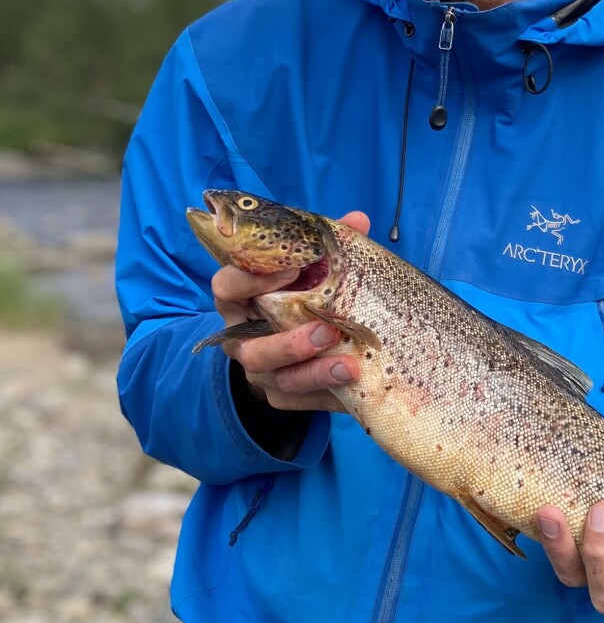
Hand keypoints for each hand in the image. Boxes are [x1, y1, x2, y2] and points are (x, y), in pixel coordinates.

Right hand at [211, 210, 369, 412]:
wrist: (286, 342)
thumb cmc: (295, 294)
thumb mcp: (306, 269)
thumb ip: (326, 246)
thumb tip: (358, 219)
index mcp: (240, 300)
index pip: (225, 287)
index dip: (251, 280)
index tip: (291, 268)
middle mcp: (243, 339)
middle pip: (251, 349)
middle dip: (289, 344)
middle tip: (325, 330)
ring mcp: (260, 372)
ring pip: (278, 381)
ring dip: (315, 374)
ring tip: (350, 366)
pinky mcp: (280, 396)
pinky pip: (300, 403)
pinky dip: (328, 395)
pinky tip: (356, 387)